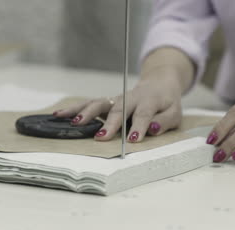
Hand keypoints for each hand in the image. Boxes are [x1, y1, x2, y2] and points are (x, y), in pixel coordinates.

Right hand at [53, 69, 183, 141]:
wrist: (159, 84)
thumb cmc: (167, 103)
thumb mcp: (175, 113)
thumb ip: (164, 121)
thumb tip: (151, 129)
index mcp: (148, 101)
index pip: (143, 114)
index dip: (138, 126)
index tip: (132, 139)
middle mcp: (129, 98)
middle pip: (118, 110)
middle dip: (109, 124)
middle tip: (101, 137)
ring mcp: (116, 99)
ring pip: (99, 103)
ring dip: (86, 113)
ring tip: (74, 123)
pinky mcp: (107, 102)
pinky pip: (89, 104)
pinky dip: (74, 109)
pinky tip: (59, 114)